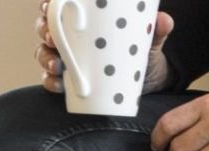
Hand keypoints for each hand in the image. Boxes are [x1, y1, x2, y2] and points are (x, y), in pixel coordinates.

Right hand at [37, 1, 174, 94]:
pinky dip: (51, 82)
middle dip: (44, 30)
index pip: (57, 6)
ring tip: (57, 65)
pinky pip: (52, 80)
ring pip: (44, 52)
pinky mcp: (70, 80)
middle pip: (45, 27)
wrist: (148, 82)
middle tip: (53, 38)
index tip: (48, 6)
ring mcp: (67, 58)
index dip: (47, 5)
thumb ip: (157, 30)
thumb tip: (164, 20)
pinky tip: (58, 84)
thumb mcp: (149, 41)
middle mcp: (69, 37)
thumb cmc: (140, 51)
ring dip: (45, 57)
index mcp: (83, 19)